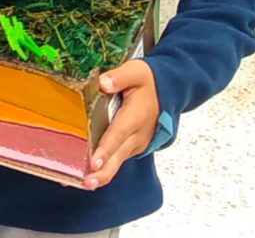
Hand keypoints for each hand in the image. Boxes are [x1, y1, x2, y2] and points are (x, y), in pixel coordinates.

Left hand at [84, 59, 158, 190]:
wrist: (169, 91)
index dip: (106, 149)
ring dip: (103, 173)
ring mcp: (137, 143)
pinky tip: (91, 174)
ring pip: (118, 161)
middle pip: (118, 156)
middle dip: (102, 171)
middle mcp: (138, 134)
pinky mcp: (134, 146)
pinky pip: (119, 158)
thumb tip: (103, 83)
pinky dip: (106, 167)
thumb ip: (119, 77)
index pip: (119, 133)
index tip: (95, 162)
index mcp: (136, 116)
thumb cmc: (149, 81)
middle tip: (87, 183)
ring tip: (86, 183)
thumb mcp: (135, 71)